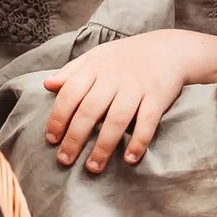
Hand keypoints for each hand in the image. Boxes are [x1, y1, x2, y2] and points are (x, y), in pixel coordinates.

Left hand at [43, 29, 216, 173]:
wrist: (170, 49)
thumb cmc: (126, 57)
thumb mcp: (97, 57)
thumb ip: (72, 71)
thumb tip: (46, 85)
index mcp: (95, 66)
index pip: (70, 93)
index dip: (58, 117)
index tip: (51, 139)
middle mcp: (114, 77)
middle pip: (90, 110)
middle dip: (75, 138)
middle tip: (64, 160)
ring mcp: (137, 87)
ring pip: (117, 119)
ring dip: (103, 146)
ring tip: (93, 167)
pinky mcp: (158, 96)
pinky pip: (147, 121)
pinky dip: (139, 141)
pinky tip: (129, 159)